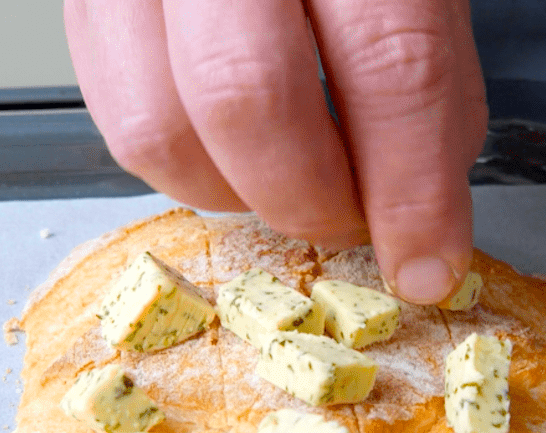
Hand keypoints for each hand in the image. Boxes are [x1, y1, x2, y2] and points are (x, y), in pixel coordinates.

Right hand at [65, 0, 486, 303]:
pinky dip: (184, 163)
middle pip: (246, 98)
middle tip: (351, 218)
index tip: (428, 261)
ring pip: (157, 128)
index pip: (387, 59)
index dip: (412, 188)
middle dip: (310, 200)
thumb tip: (422, 198)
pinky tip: (232, 149)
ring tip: (289, 181)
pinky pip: (116, 115)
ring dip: (237, 195)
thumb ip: (428, 69)